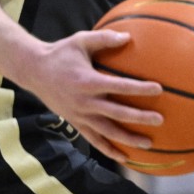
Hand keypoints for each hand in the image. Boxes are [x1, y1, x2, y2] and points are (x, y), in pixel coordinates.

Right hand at [21, 30, 165, 162]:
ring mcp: (80, 115)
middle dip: (139, 118)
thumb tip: (129, 36)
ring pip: (107, 132)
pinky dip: (109, 149)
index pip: (119, 86)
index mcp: (88, 81)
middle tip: (159, 120)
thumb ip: (104, 38)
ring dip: (128, 139)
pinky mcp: (75, 122)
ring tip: (148, 144)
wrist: (33, 71)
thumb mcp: (80, 40)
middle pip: (117, 113)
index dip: (139, 89)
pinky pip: (94, 140)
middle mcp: (85, 101)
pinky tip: (124, 157)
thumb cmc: (60, 53)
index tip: (158, 89)